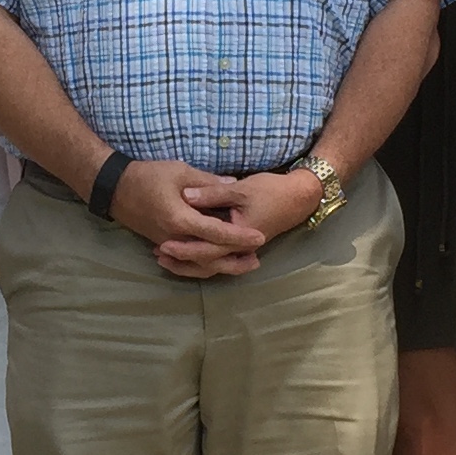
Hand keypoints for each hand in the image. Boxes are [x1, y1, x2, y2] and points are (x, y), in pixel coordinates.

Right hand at [107, 158, 266, 280]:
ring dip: (223, 265)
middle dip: (235, 259)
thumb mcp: (181, 172)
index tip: (259, 237)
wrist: (115, 189)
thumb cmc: (147, 176)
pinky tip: (219, 259)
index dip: (240, 236)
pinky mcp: (164, 244)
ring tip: (244, 263)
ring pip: (199, 263)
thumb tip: (235, 184)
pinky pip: (189, 260)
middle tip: (258, 258)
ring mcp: (168, 244)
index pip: (216, 233)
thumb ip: (209, 182)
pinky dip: (206, 262)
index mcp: (181, 219)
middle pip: (210, 256)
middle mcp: (175, 238)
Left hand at [151, 168, 321, 276]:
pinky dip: (199, 259)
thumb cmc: (270, 190)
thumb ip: (212, 192)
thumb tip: (185, 195)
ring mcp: (241, 250)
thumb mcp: (240, 188)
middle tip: (157, 253)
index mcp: (239, 236)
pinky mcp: (240, 247)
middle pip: (206, 263)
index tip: (162, 244)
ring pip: (211, 266)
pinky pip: (217, 260)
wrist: (298, 197)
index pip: (207, 248)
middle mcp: (239, 249)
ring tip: (164, 258)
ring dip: (188, 264)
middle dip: (181, 260)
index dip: (184, 248)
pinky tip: (183, 254)